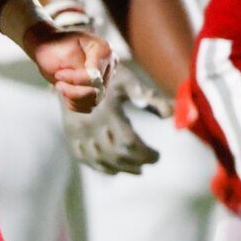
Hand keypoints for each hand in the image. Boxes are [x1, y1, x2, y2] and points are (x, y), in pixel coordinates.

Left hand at [29, 24, 113, 113]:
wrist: (50, 47)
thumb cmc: (56, 46)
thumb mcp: (66, 53)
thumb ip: (81, 68)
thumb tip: (95, 81)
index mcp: (105, 51)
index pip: (94, 77)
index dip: (74, 79)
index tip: (58, 74)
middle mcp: (110, 64)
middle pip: (96, 90)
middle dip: (72, 89)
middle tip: (57, 80)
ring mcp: (106, 78)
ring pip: (94, 101)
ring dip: (73, 97)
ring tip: (61, 85)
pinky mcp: (99, 89)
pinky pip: (89, 106)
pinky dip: (75, 103)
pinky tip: (67, 93)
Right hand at [61, 57, 162, 173]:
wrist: (71, 71)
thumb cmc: (107, 75)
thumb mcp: (129, 81)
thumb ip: (149, 97)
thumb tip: (170, 114)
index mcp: (106, 112)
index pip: (128, 143)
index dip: (145, 154)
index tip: (157, 156)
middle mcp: (89, 125)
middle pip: (116, 154)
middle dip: (136, 161)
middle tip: (150, 161)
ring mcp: (77, 133)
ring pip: (100, 159)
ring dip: (121, 168)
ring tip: (138, 170)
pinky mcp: (70, 136)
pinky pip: (85, 158)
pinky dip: (101, 167)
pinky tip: (116, 169)